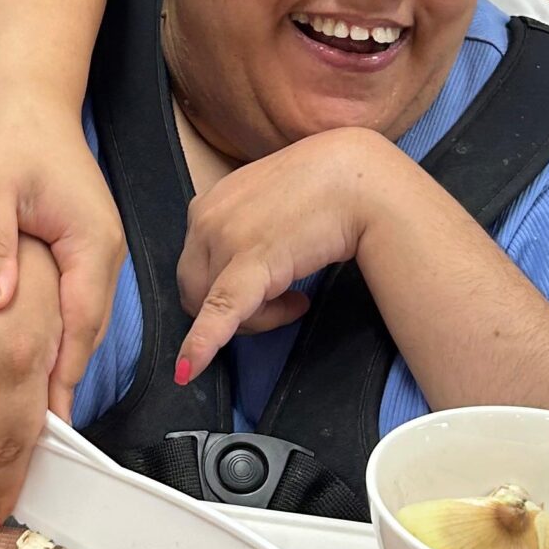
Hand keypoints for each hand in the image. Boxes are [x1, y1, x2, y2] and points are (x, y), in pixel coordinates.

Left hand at [0, 113, 122, 409]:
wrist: (28, 108)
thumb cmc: (9, 140)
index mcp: (91, 241)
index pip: (81, 322)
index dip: (62, 373)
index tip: (46, 419)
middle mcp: (101, 255)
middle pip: (84, 335)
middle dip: (58, 384)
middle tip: (32, 436)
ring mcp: (92, 259)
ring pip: (77, 328)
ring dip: (52, 367)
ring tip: (26, 417)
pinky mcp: (76, 260)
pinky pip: (66, 312)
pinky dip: (46, 342)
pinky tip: (20, 368)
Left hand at [175, 130, 392, 384]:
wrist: (360, 179)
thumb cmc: (323, 188)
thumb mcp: (267, 202)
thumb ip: (245, 227)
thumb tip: (248, 265)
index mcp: (207, 204)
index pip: (196, 264)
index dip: (226, 285)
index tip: (268, 286)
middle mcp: (206, 218)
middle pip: (196, 289)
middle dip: (237, 307)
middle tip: (288, 301)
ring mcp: (224, 239)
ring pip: (213, 307)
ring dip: (256, 316)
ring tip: (298, 301)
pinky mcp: (251, 264)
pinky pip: (220, 312)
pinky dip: (202, 344)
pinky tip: (189, 370)